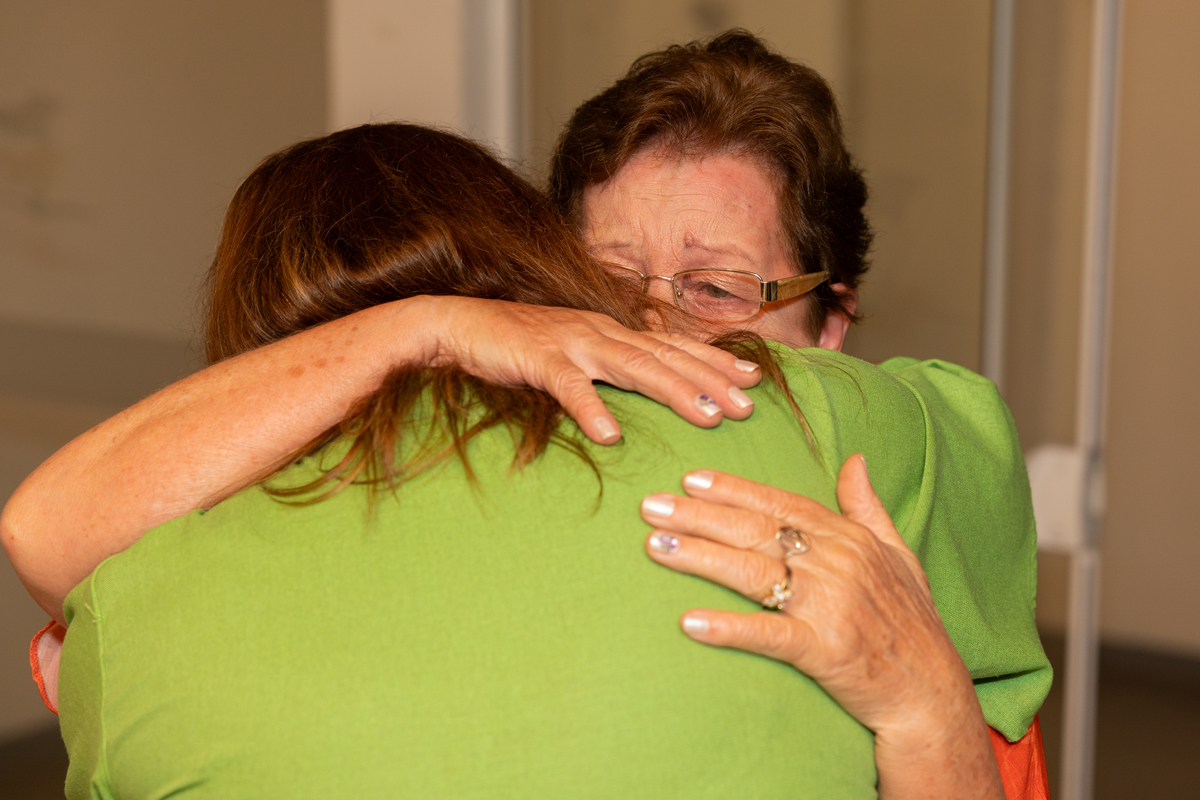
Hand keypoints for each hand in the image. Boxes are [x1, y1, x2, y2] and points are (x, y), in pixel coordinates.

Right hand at [416, 296, 761, 443]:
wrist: (461, 324)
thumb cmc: (518, 344)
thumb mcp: (573, 354)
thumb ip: (607, 369)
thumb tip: (639, 395)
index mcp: (611, 332)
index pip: (672, 346)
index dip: (714, 361)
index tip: (753, 378)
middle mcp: (601, 332)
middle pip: (666, 357)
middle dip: (711, 380)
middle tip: (748, 405)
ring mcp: (572, 343)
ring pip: (633, 366)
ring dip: (674, 390)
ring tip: (708, 416)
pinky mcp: (538, 359)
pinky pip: (569, 387)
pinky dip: (591, 409)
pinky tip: (610, 434)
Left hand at [638, 455, 1003, 798]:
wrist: (931, 691)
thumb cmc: (912, 622)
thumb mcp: (899, 553)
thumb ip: (868, 506)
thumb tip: (854, 459)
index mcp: (849, 537)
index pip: (779, 504)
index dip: (732, 489)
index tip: (689, 478)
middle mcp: (837, 564)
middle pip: (755, 531)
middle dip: (698, 515)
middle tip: (650, 506)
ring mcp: (830, 606)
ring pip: (752, 573)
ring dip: (699, 558)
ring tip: (654, 546)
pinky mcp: (824, 651)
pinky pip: (767, 635)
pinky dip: (728, 628)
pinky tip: (690, 622)